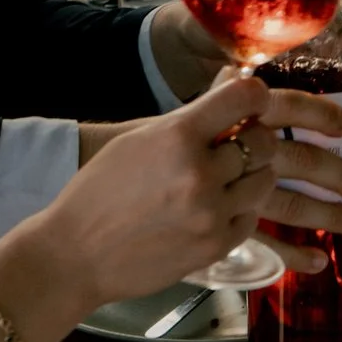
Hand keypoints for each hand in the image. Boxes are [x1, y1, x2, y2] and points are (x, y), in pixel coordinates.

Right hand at [30, 70, 341, 299]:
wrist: (76, 255)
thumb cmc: (100, 192)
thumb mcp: (138, 140)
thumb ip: (189, 119)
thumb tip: (234, 86)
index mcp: (178, 136)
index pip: (245, 95)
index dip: (253, 95)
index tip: (251, 101)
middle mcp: (200, 172)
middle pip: (264, 140)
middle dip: (255, 138)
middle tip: (237, 145)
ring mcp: (211, 212)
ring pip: (265, 180)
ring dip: (251, 175)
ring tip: (224, 179)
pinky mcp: (216, 246)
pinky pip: (252, 216)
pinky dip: (240, 210)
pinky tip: (214, 208)